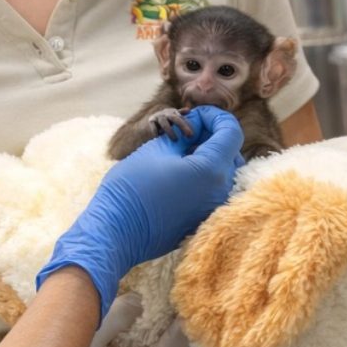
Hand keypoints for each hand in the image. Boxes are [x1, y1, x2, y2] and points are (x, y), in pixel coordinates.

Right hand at [37, 106, 243, 318]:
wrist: (115, 231)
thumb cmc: (131, 187)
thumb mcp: (158, 150)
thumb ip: (185, 136)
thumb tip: (198, 129)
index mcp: (211, 169)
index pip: (231, 132)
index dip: (215, 117)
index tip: (196, 115)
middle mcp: (220, 191)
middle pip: (230, 153)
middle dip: (212, 137)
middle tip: (185, 132)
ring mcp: (212, 208)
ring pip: (222, 173)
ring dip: (207, 157)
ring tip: (180, 154)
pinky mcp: (202, 220)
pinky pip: (212, 192)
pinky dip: (202, 177)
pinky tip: (177, 175)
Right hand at [66, 294, 201, 346]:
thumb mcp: (89, 334)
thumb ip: (118, 315)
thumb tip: (144, 299)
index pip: (179, 343)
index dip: (189, 317)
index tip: (194, 292)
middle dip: (202, 333)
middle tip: (199, 303)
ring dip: (200, 344)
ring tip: (194, 314)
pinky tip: (186, 331)